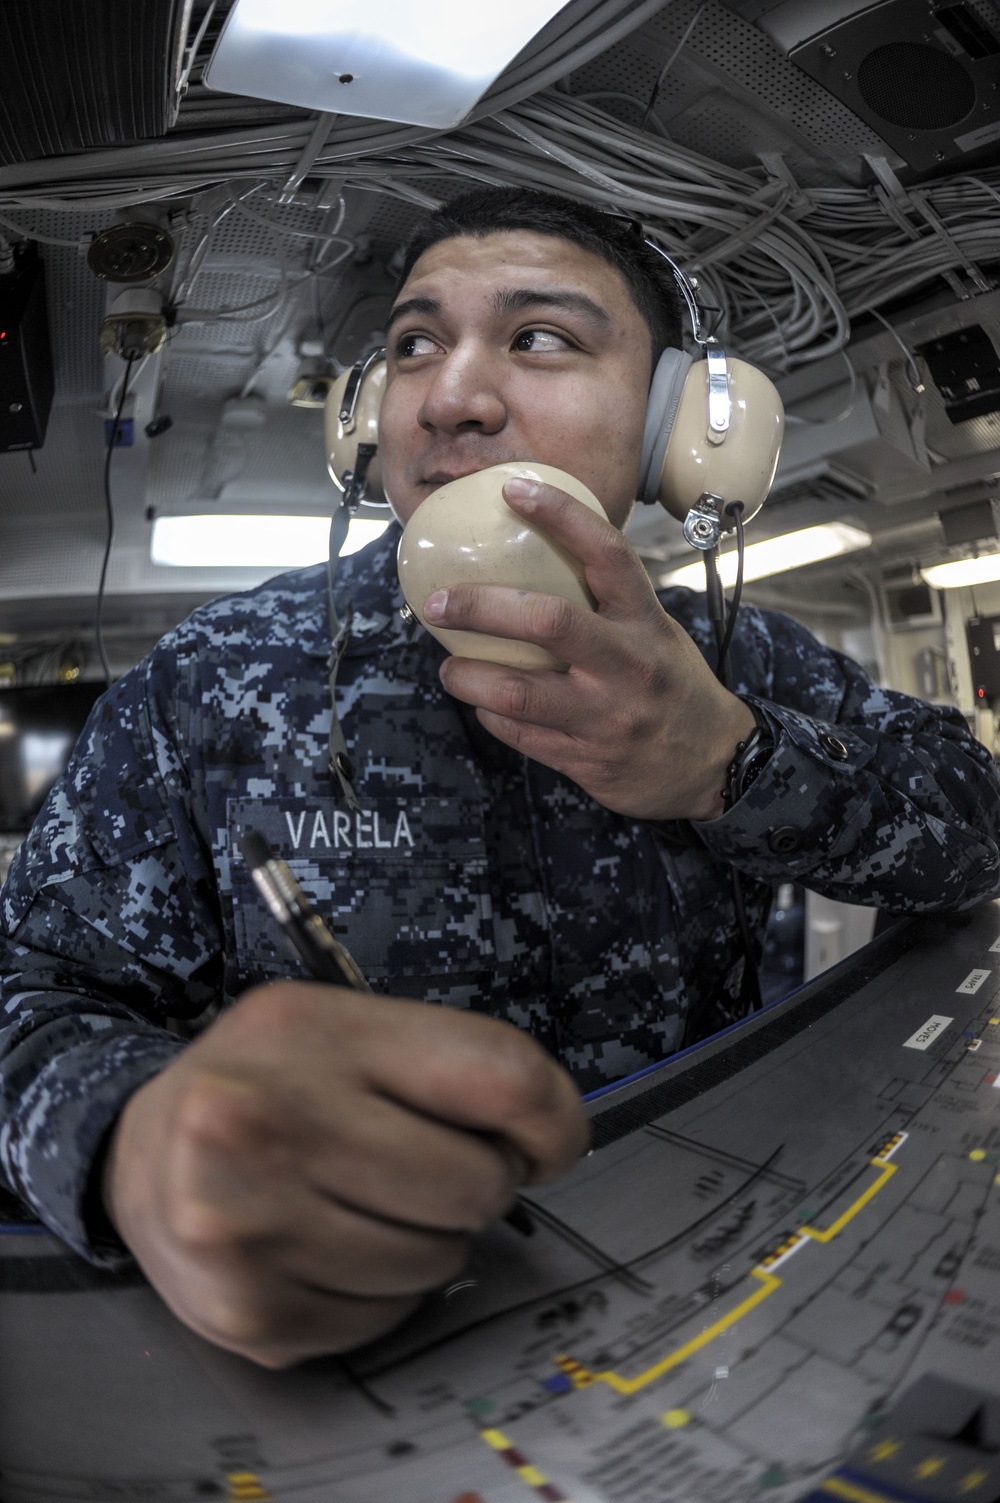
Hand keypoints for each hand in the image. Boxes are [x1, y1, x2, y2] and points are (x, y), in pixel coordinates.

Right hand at [102, 982, 586, 1366]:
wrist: (142, 1150)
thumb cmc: (267, 1082)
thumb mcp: (343, 1026)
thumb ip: (449, 1062)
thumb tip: (552, 1136)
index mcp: (310, 1031)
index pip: (498, 1075)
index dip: (553, 1117)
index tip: (546, 1138)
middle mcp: (263, 1121)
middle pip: (477, 1182)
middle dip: (472, 1181)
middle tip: (417, 1164)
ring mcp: (248, 1225)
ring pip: (439, 1261)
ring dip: (423, 1240)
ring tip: (359, 1201)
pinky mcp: (248, 1310)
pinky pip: (388, 1317)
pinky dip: (378, 1292)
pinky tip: (327, 1247)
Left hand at [425, 476, 754, 820]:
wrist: (712, 765)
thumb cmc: (672, 686)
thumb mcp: (655, 632)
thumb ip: (607, 603)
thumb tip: (537, 554)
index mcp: (646, 622)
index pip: (607, 554)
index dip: (560, 515)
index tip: (514, 490)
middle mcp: (628, 665)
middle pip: (547, 621)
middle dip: (480, 607)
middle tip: (438, 601)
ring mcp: (606, 717)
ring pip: (518, 692)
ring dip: (469, 677)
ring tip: (450, 668)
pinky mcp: (586, 759)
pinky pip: (520, 735)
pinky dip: (492, 715)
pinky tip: (484, 703)